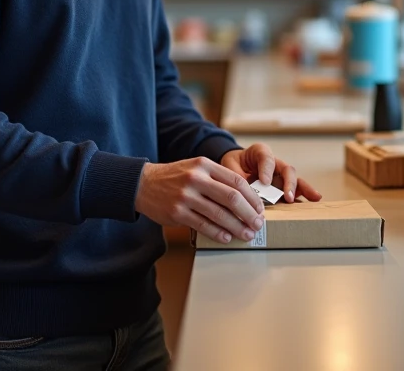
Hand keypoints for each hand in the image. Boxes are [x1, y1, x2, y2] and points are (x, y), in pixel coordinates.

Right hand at [134, 157, 264, 244]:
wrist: (143, 184)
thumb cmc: (175, 177)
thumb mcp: (196, 168)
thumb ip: (218, 179)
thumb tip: (245, 199)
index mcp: (204, 165)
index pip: (236, 181)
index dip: (252, 197)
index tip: (260, 209)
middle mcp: (196, 178)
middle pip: (231, 198)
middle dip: (248, 214)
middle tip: (258, 224)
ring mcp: (186, 196)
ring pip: (219, 214)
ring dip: (236, 227)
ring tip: (246, 234)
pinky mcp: (177, 212)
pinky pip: (202, 225)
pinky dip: (218, 233)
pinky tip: (227, 237)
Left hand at [220, 144, 322, 203]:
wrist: (234, 166)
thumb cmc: (233, 164)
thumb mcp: (229, 167)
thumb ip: (236, 177)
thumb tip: (241, 194)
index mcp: (259, 153)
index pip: (266, 158)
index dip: (266, 169)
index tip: (264, 182)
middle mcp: (274, 163)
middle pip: (286, 169)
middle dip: (289, 183)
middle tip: (288, 196)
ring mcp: (280, 175)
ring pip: (295, 179)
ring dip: (304, 189)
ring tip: (314, 197)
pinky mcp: (283, 187)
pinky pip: (295, 191)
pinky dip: (304, 196)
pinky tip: (314, 202)